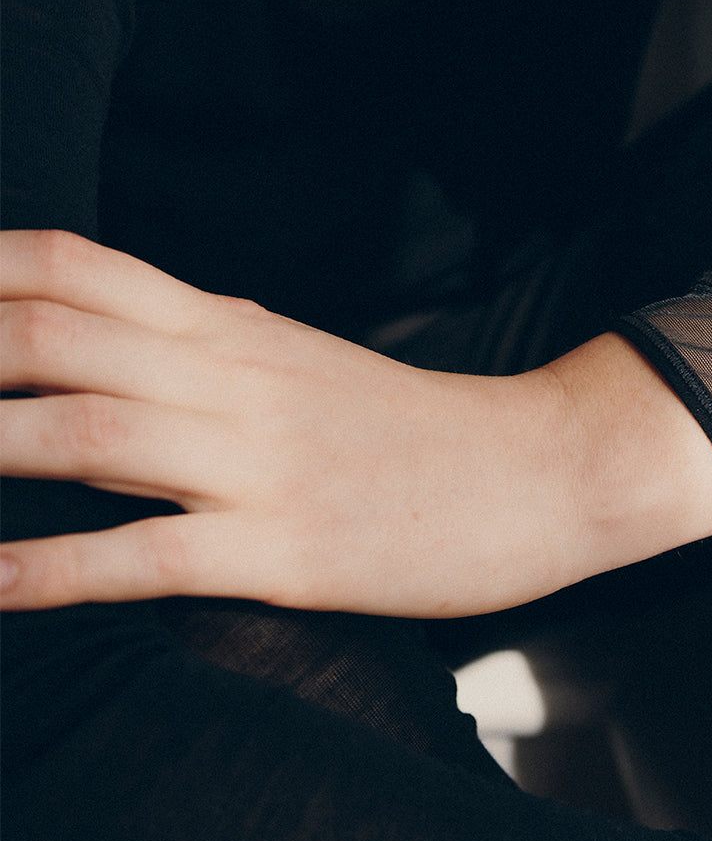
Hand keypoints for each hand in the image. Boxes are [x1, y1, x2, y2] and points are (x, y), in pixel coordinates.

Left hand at [0, 231, 711, 614]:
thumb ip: (220, 339)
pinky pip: (143, 554)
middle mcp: (233, 377)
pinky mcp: (284, 547)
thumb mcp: (308, 359)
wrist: (534, 468)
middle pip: (52, 335)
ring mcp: (258, 461)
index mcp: (235, 327)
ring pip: (81, 431)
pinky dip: (46, 572)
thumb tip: (143, 327)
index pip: (75, 267)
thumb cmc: (414, 422)